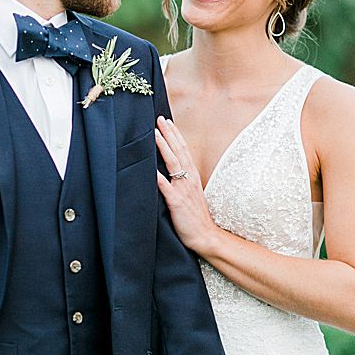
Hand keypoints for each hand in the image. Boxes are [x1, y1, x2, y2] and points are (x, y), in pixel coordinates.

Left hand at [155, 116, 218, 252]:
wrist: (205, 236)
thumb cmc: (194, 216)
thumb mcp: (188, 193)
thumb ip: (179, 180)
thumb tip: (168, 168)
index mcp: (191, 176)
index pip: (183, 150)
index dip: (174, 135)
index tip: (166, 121)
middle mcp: (188, 179)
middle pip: (179, 151)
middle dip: (169, 133)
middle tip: (159, 118)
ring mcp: (183, 189)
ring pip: (173, 163)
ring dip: (164, 147)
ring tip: (155, 133)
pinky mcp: (176, 201)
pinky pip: (165, 186)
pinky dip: (157, 176)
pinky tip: (149, 167)